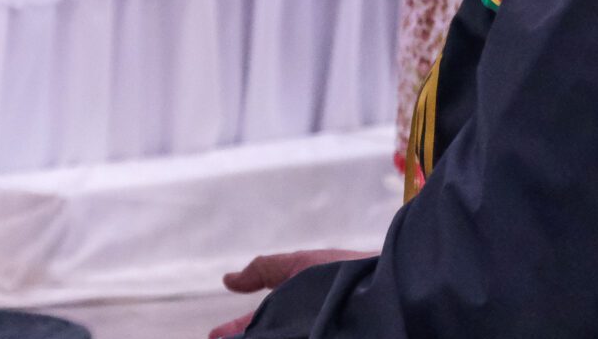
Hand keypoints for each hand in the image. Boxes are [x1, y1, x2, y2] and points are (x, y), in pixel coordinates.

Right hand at [210, 250, 370, 337]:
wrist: (383, 291)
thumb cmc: (343, 275)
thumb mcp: (298, 266)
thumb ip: (263, 270)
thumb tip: (228, 279)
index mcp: (296, 306)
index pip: (259, 324)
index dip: (235, 331)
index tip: (214, 336)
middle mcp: (303, 324)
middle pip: (270, 333)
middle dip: (242, 338)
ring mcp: (314, 333)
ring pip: (283, 337)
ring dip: (263, 337)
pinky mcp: (327, 337)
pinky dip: (287, 338)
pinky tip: (276, 338)